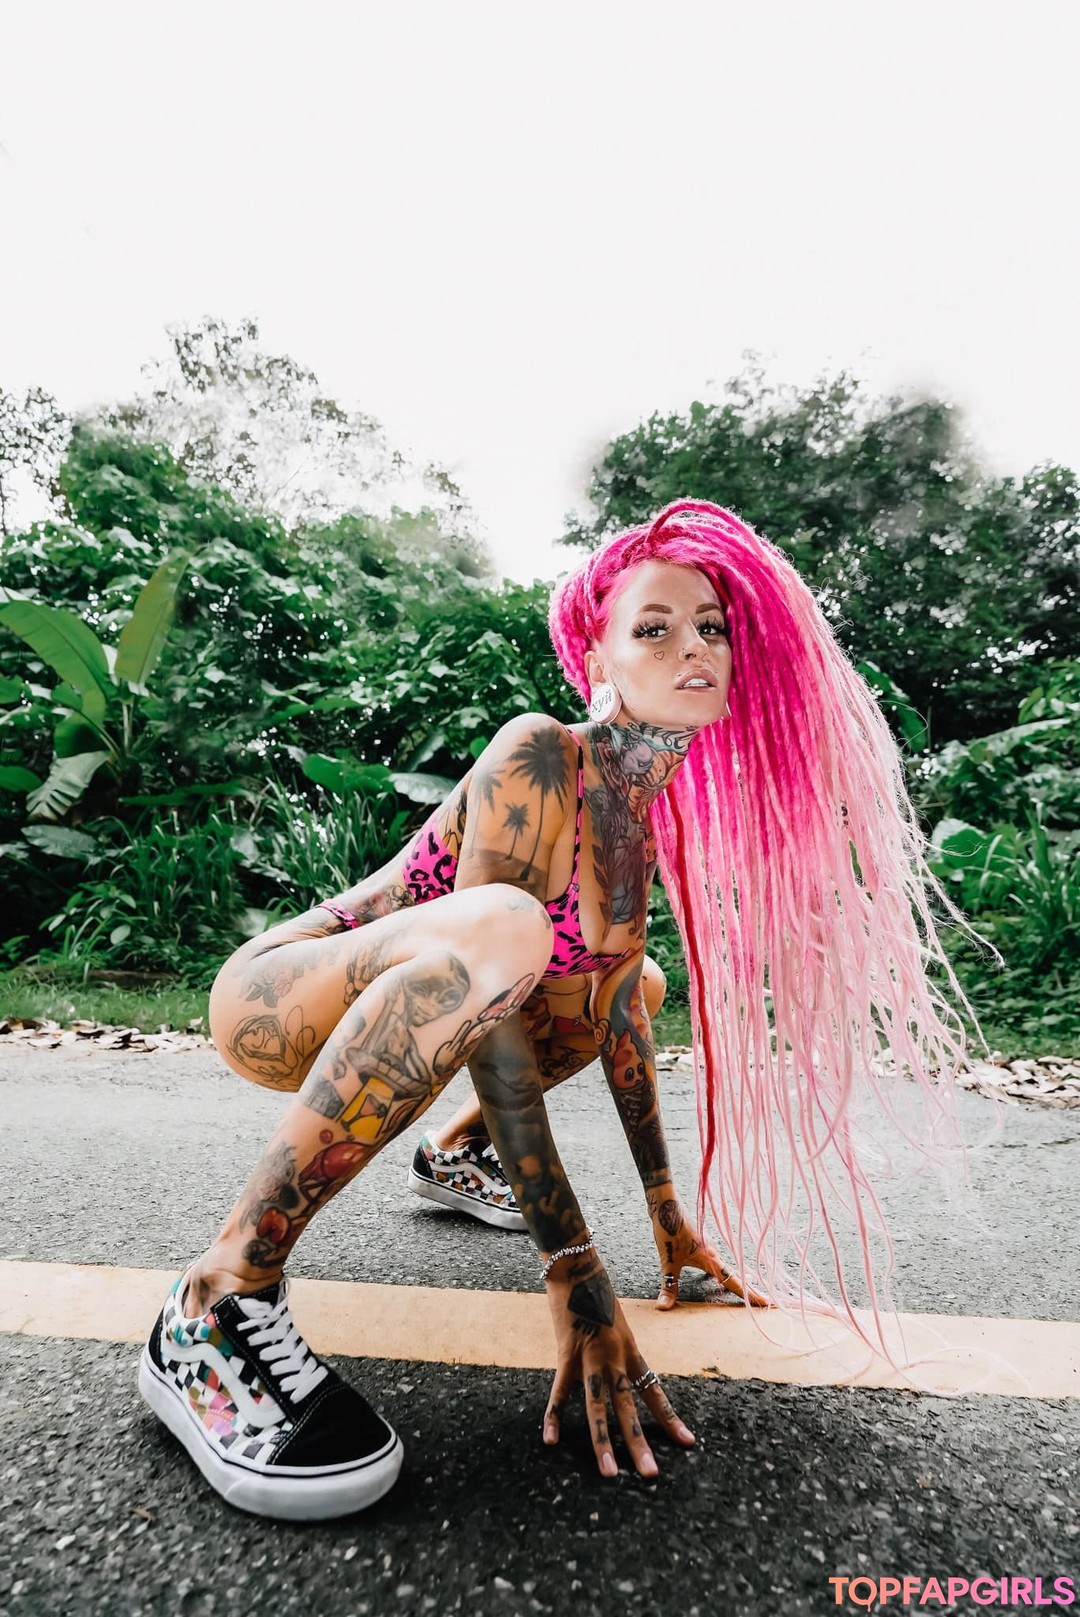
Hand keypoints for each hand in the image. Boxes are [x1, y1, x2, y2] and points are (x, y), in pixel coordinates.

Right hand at [542, 1256, 694, 1477]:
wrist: (577, 1264)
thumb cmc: (595, 1291)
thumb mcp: (615, 1323)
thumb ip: (614, 1350)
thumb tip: (611, 1371)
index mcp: (631, 1351)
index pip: (655, 1391)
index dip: (670, 1418)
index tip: (688, 1443)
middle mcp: (616, 1358)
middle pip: (630, 1407)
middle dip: (640, 1443)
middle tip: (651, 1476)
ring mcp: (592, 1356)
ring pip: (599, 1407)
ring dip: (603, 1442)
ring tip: (609, 1473)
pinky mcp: (567, 1352)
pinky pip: (560, 1390)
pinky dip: (553, 1415)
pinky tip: (550, 1440)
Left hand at [649, 1194, 770, 1310]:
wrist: (666, 1204)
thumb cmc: (668, 1230)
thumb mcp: (668, 1261)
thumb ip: (669, 1285)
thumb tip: (664, 1307)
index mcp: (711, 1259)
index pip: (734, 1282)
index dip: (750, 1295)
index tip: (767, 1303)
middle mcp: (714, 1253)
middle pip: (736, 1276)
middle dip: (749, 1291)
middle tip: (765, 1303)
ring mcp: (709, 1247)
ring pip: (726, 1268)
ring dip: (736, 1281)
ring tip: (747, 1293)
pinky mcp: (701, 1243)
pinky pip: (716, 1262)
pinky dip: (721, 1272)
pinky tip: (715, 1277)